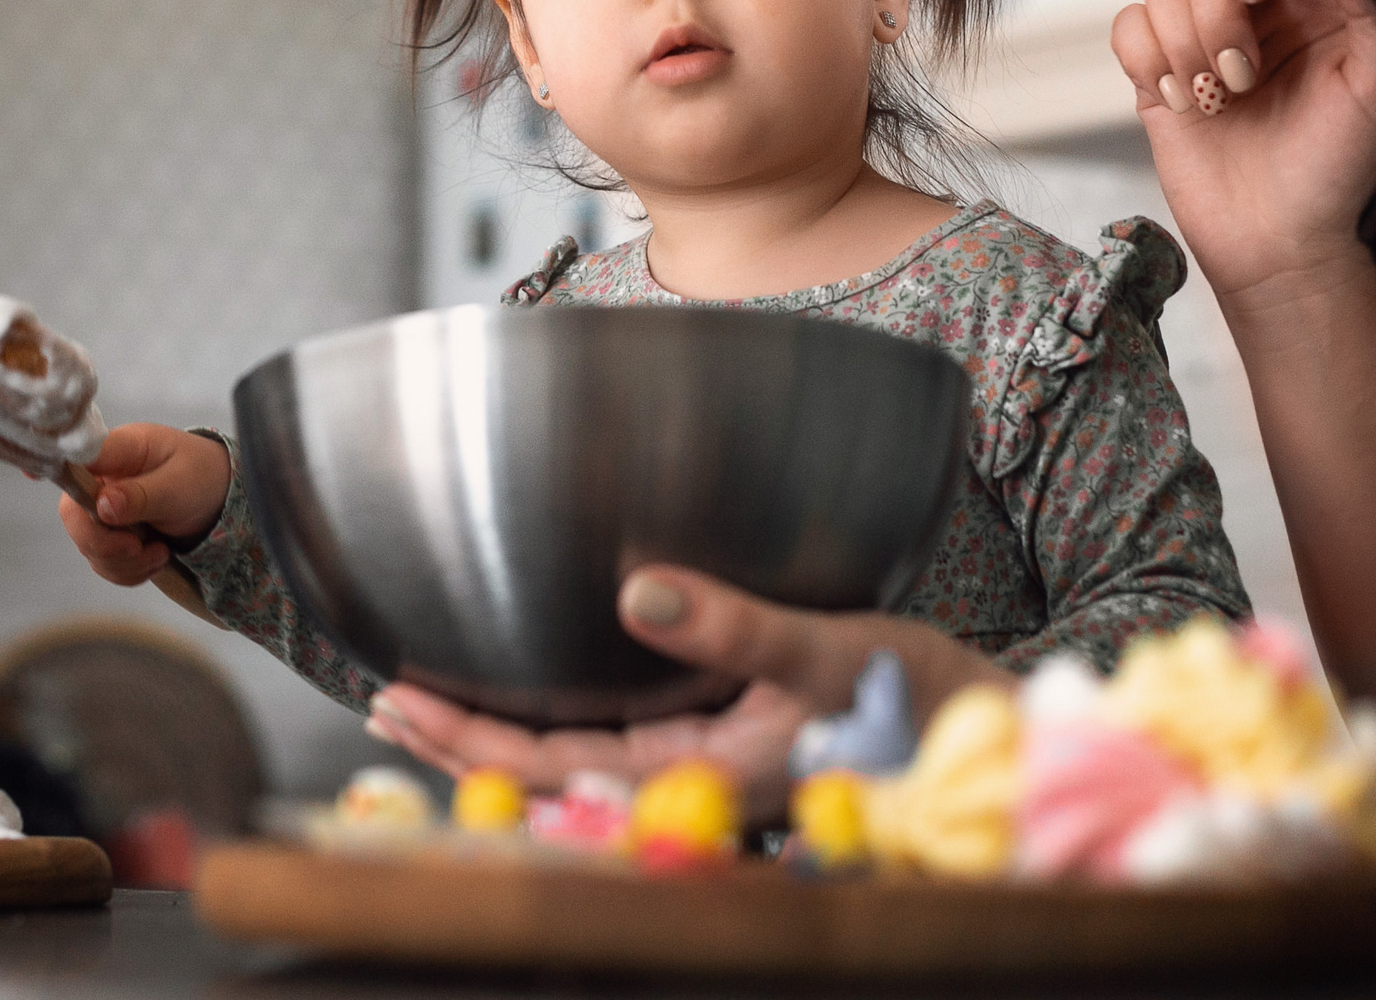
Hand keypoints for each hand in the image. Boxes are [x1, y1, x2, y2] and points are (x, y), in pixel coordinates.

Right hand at [55, 421, 229, 585]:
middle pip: (74, 515)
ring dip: (124, 562)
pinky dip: (128, 572)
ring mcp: (104, 508)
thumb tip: (103, 505)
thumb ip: (142, 494)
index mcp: (120, 451)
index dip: (51, 465)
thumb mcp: (181, 484)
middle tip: (139, 547)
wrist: (224, 500)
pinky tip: (156, 559)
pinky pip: (104, 563)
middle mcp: (103, 478)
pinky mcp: (112, 534)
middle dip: (104, 543)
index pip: (76, 455)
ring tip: (159, 551)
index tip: (30, 473)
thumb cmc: (203, 477)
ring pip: (88, 547)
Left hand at [364, 565, 1011, 822]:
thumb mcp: (830, 650)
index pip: (555, 770)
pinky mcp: (727, 739)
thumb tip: (633, 592)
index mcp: (707, 777)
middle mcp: (695, 783)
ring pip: (578, 761)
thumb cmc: (924, 699)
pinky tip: (537, 691)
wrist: (995, 730)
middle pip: (548, 777)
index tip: (398, 699)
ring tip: (428, 700)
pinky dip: (561, 719)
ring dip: (501, 733)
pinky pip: (620, 740)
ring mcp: (707, 766)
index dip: (469, 739)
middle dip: (462, 741)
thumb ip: (732, 626)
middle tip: (381, 700)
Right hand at [1109, 0, 1375, 301]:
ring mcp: (1200, 35)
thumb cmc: (1336, 170)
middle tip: (1241, 74)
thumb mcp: (1372, 79)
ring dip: (1184, 40)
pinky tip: (1183, 103)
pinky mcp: (1155, 71)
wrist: (1282, 244)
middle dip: (1215, 7)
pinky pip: (1127, 25)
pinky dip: (1148, 60)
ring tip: (1216, 98)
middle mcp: (1256, 6)